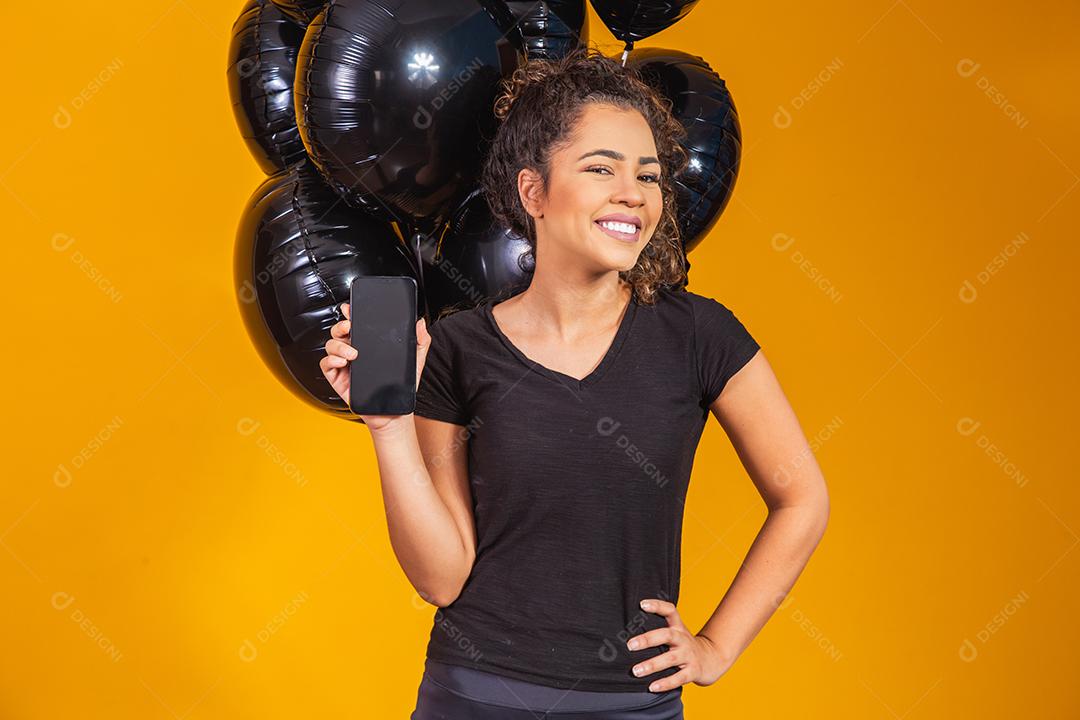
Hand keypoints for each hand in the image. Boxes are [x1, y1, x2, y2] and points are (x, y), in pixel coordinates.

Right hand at [320, 302, 431, 431]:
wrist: (392, 413)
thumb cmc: (399, 388)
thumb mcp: (414, 362)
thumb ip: (420, 341)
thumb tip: (420, 323)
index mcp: (369, 345)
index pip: (357, 324)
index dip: (351, 314)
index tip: (352, 309)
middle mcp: (354, 352)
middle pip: (339, 331)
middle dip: (341, 325)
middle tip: (350, 327)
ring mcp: (345, 364)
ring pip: (331, 345)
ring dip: (339, 345)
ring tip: (353, 353)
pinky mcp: (337, 378)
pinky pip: (325, 364)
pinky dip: (331, 360)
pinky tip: (343, 363)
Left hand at [626, 598, 732, 691]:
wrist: (711, 659)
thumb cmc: (684, 646)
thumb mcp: (676, 633)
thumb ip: (658, 631)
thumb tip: (627, 633)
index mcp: (678, 627)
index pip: (670, 611)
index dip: (657, 606)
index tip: (642, 604)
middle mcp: (683, 639)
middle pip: (666, 635)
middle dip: (648, 639)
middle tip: (630, 645)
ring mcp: (689, 655)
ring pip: (670, 658)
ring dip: (652, 665)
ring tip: (636, 671)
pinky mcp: (693, 671)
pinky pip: (678, 678)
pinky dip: (665, 683)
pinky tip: (652, 687)